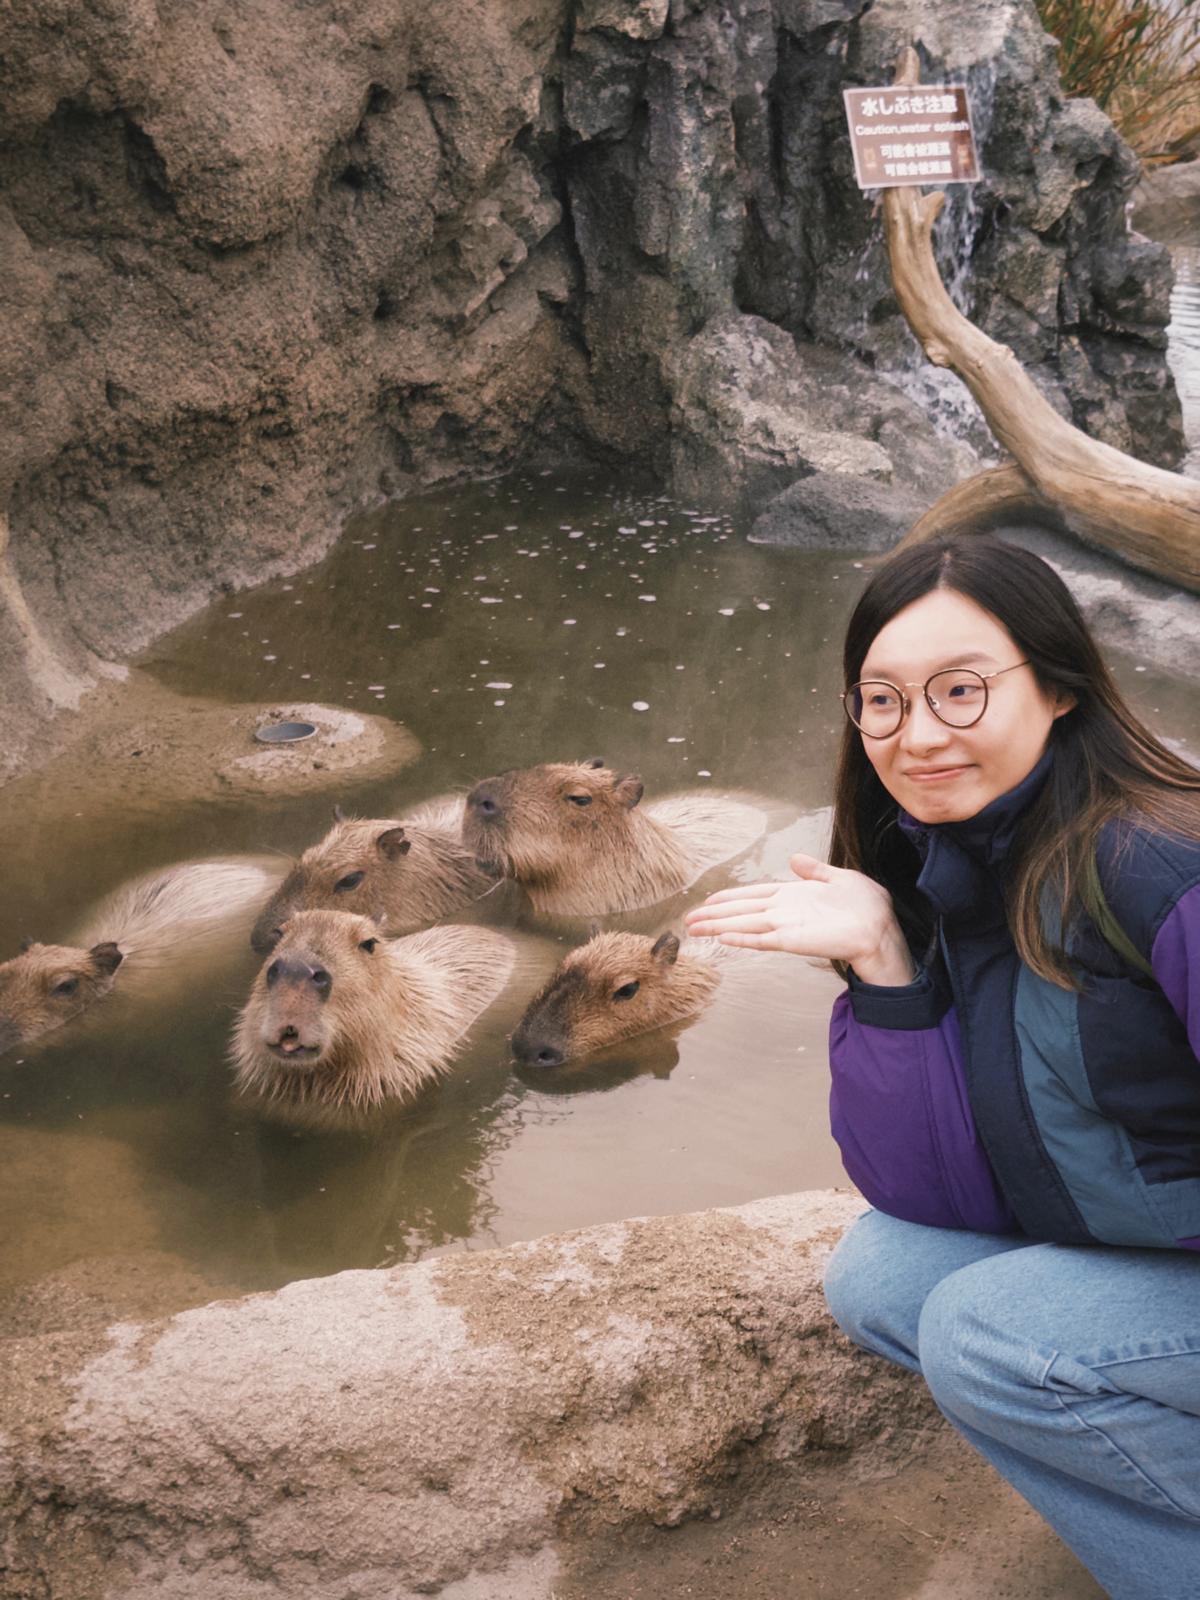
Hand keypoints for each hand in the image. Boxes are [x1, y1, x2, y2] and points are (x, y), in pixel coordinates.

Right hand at [683, 853, 916, 984]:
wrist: (880, 926)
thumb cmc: (865, 905)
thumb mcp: (839, 877)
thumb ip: (814, 870)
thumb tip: (794, 859)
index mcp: (793, 895)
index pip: (753, 895)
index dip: (730, 897)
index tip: (708, 900)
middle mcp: (784, 911)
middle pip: (741, 911)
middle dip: (714, 914)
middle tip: (688, 920)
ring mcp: (786, 926)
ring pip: (744, 925)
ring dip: (719, 926)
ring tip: (694, 929)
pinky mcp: (793, 940)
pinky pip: (762, 939)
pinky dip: (743, 939)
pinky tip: (724, 938)